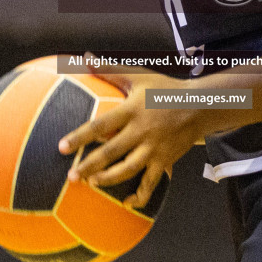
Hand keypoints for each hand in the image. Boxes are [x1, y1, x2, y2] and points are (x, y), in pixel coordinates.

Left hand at [57, 61, 198, 208]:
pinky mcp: (165, 161)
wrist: (200, 105)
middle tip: (71, 177)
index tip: (61, 147)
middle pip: (111, 152)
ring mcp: (154, 148)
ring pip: (128, 169)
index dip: (80, 137)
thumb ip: (110, 69)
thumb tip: (85, 57)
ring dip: (108, 179)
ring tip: (92, 184)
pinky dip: (140, 196)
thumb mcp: (139, 76)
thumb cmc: (164, 89)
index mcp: (132, 110)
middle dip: (89, 165)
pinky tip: (127, 203)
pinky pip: (151, 183)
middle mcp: (141, 131)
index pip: (101, 125)